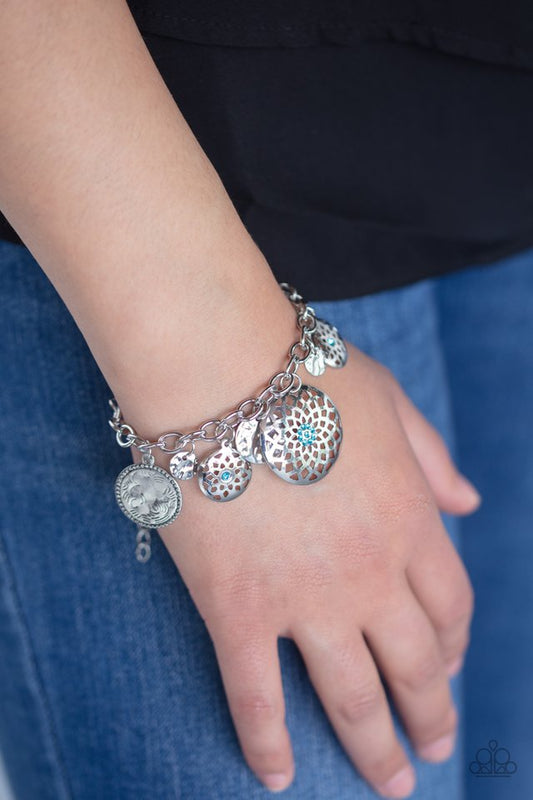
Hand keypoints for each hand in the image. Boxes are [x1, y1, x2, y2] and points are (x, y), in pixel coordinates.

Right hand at [145, 341, 477, 797]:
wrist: (221, 372)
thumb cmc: (305, 374)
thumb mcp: (390, 402)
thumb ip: (433, 458)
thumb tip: (470, 505)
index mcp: (410, 521)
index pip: (450, 607)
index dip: (454, 646)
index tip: (447, 668)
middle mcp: (371, 573)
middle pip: (415, 665)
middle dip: (432, 715)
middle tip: (435, 749)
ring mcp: (306, 600)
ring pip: (353, 697)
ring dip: (376, 749)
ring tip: (391, 784)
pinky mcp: (238, 611)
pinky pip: (257, 696)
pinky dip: (268, 743)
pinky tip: (277, 778)